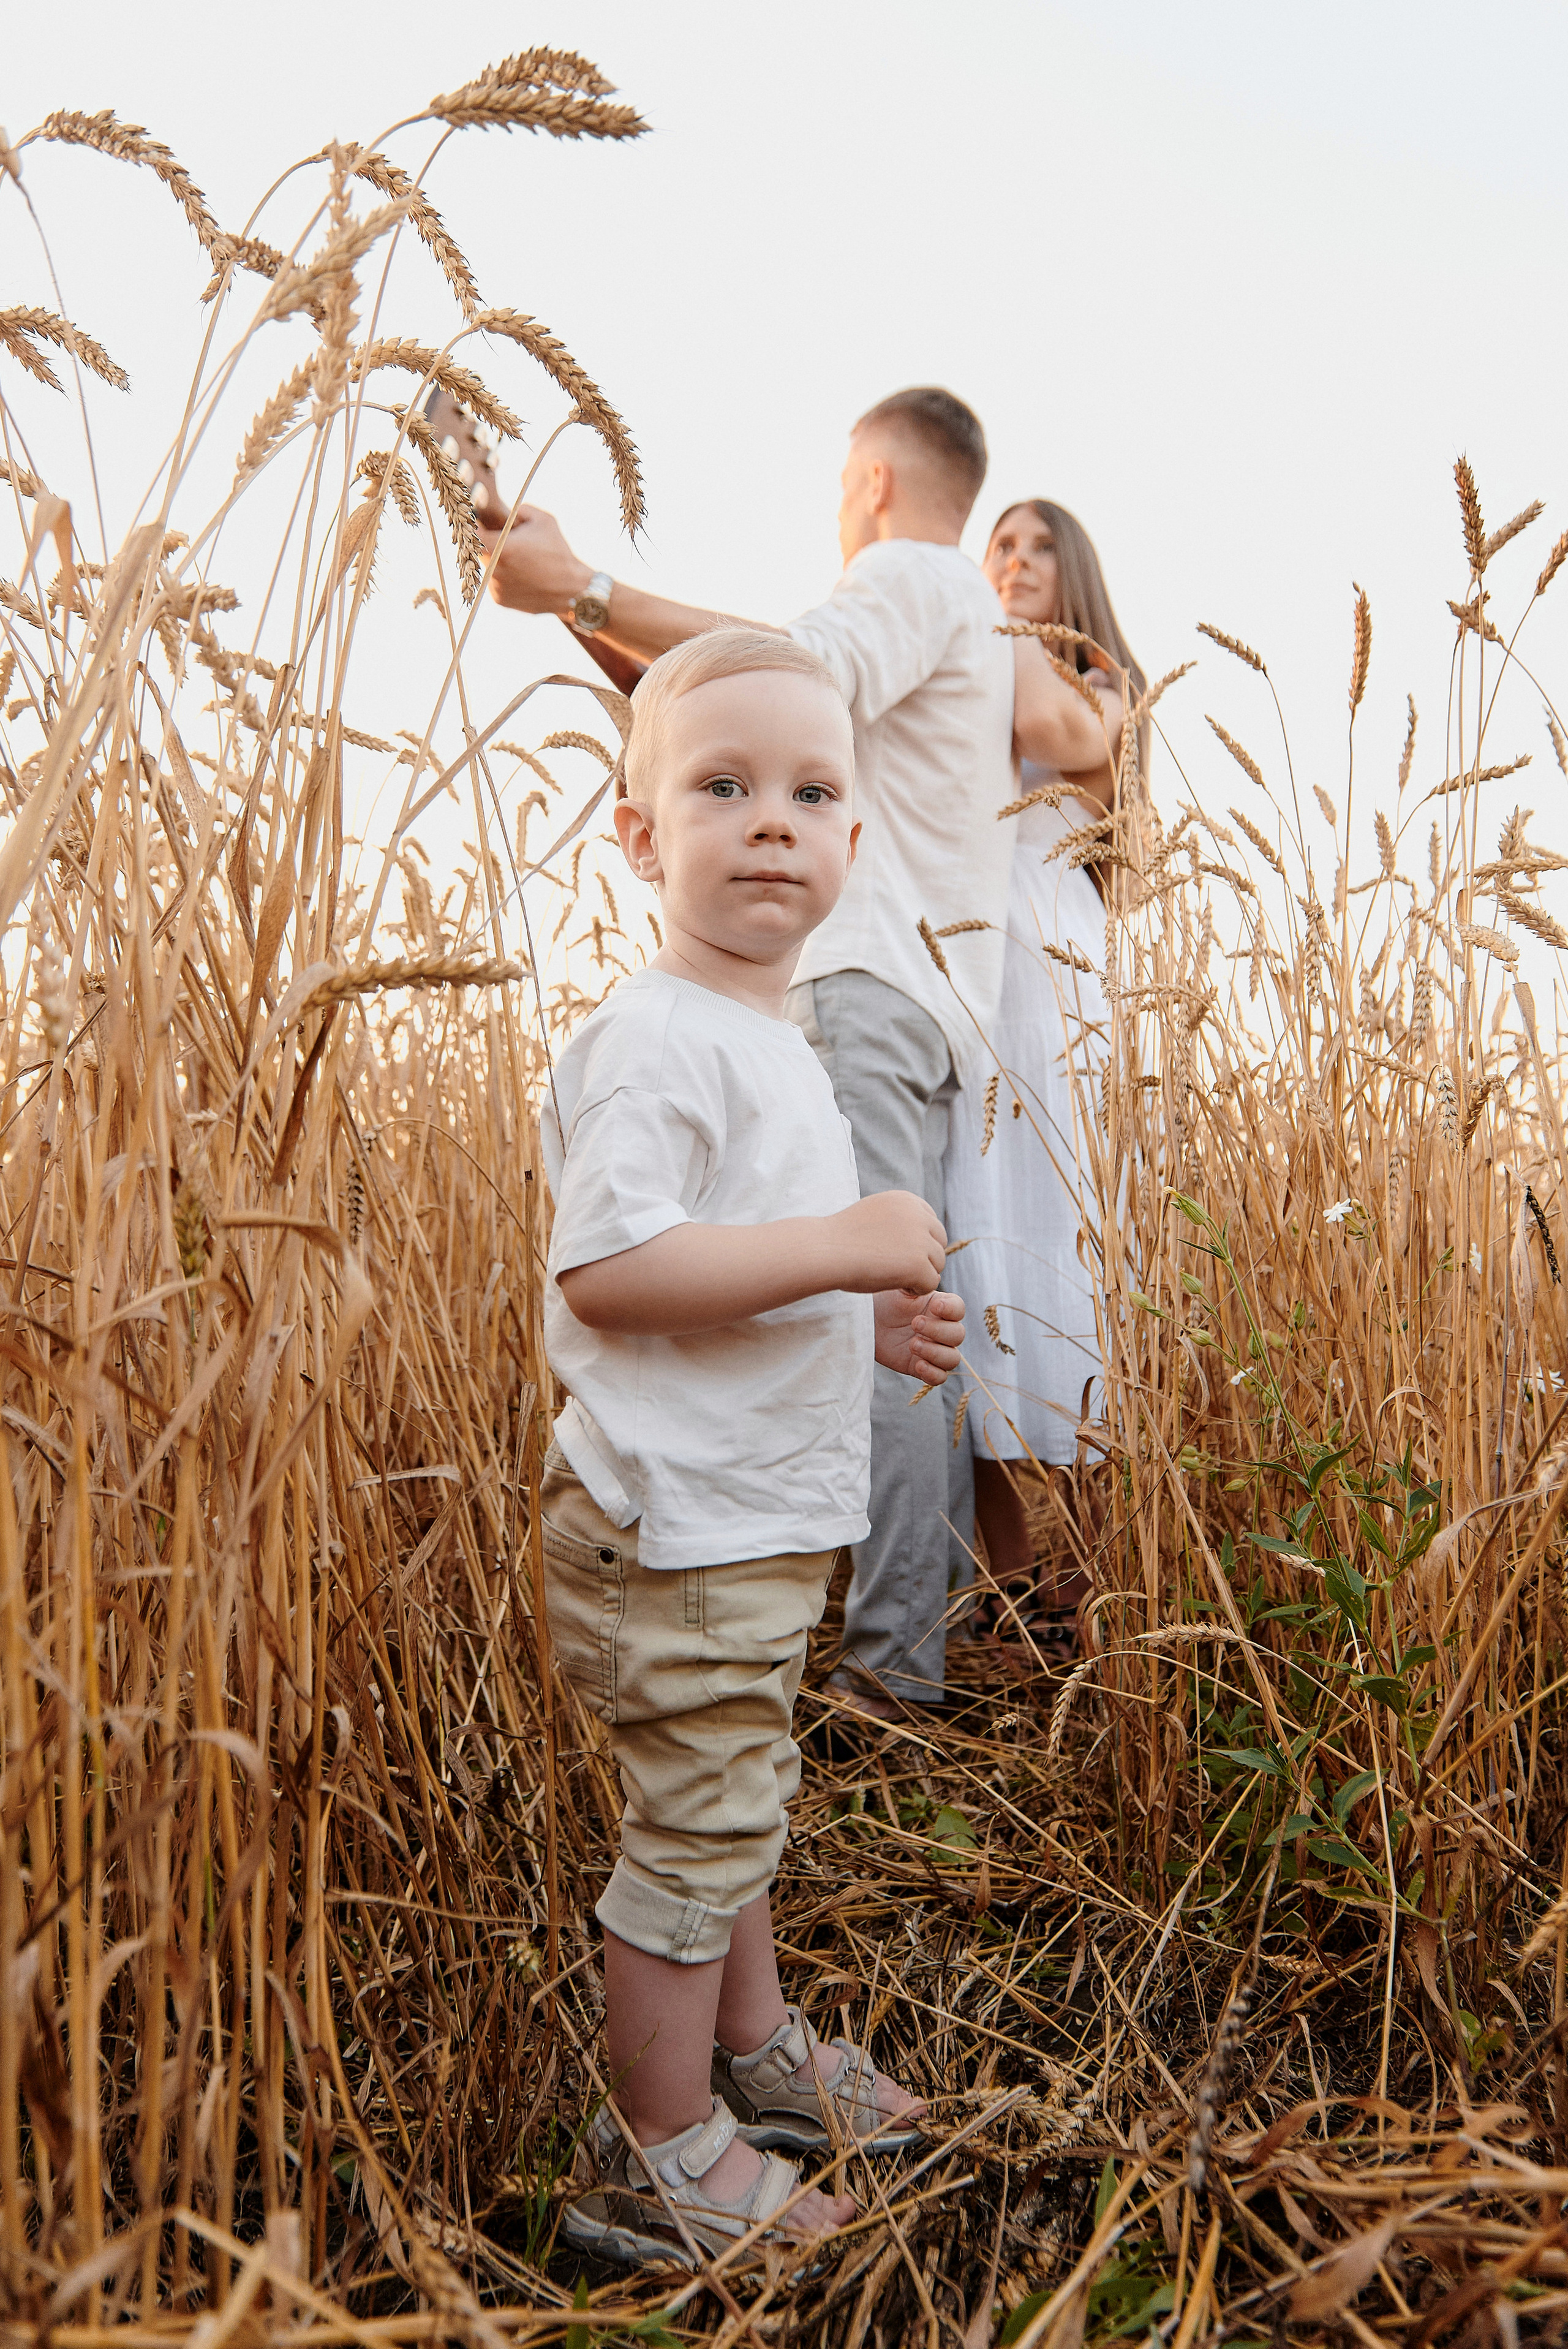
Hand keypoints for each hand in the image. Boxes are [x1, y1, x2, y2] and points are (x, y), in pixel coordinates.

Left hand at [483, 503, 590, 614]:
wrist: (573, 590)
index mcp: (502, 547)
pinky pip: (493, 582)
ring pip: (486, 567)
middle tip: (503, 540)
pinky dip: (502, 576)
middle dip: (488, 543)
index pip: (472, 532)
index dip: (474, 525)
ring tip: (518, 560)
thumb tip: (504, 511)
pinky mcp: (500, 600)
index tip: (478, 521)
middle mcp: (495, 569)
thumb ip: (519, 509)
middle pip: (479, 550)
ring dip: (495, 560)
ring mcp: (496, 587)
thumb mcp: (543, 519)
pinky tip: (520, 574)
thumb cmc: (559, 553)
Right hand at [827, 1191, 946, 1294]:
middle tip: (897, 1269)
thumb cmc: (841, 1238)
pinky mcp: (918, 1264)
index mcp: (907, 1200)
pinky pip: (931, 1283)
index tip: (898, 1253)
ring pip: (937, 1264)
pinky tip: (893, 1286)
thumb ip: (898, 1219)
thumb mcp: (875, 1214)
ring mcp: (920, 1240)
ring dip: (919, 1274)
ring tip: (892, 1277)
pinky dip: (915, 1289)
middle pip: (939, 1242)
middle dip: (923, 1258)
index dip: (918, 1243)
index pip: (932, 1223)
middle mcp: (918, 1216)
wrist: (825, 1251)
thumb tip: (923, 1236)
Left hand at [874, 1288, 964, 1382]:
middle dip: (938, 1330)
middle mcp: (941, 1329)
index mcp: (940, 1307)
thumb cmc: (884, 1301)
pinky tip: (917, 1364)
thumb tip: (933, 1276)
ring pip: (953, 1358)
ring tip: (913, 1344)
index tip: (935, 1306)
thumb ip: (916, 1279)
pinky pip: (939, 1377)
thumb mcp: (899, 1286)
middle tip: (914, 1323)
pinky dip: (932, 1373)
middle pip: (958, 1335)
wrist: (866, 1321)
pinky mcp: (920, 1367)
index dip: (951, 1310)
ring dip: (936, 1352)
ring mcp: (932, 1350)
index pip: (959, 1309)